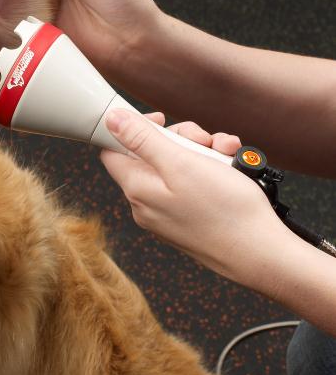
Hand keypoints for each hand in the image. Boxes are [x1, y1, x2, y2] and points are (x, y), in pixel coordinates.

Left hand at [100, 109, 291, 283]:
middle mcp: (147, 203)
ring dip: (203, 151)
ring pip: (177, 166)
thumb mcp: (180, 162)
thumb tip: (111, 120)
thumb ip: (142, 139)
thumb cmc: (224, 210)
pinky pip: (193, 184)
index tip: (160, 120)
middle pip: (150, 154)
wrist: (263, 254)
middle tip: (204, 139)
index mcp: (137, 189)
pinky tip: (233, 167)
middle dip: (180, 138)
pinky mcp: (190, 219)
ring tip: (226, 153)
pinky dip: (213, 170)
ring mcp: (168, 213)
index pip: (113, 149)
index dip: (131, 128)